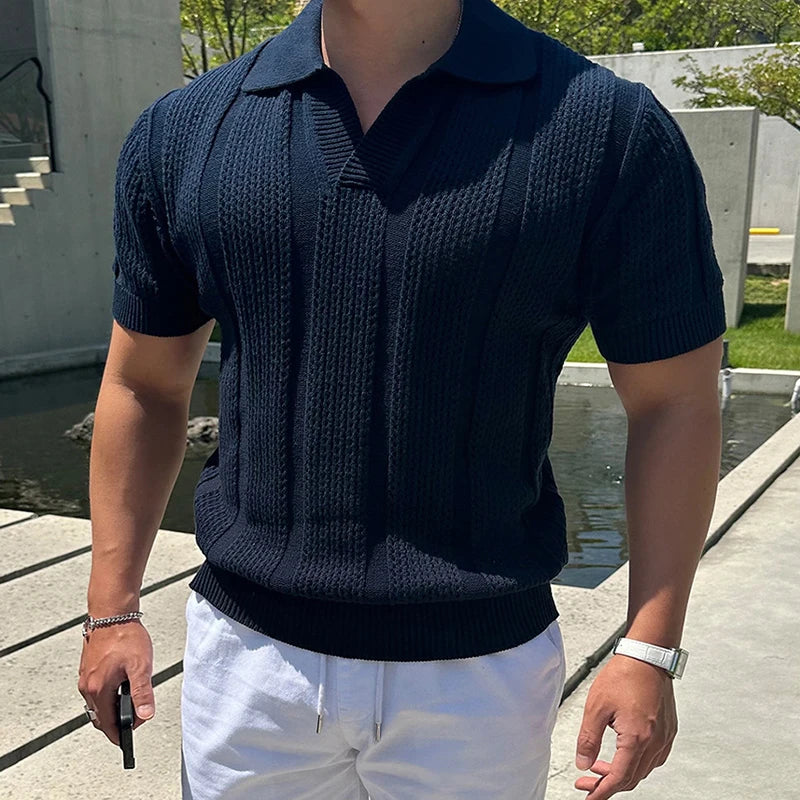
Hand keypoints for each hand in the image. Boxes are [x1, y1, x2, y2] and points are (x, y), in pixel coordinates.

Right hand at [77, 620, 155, 745]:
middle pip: (101, 716)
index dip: (121, 733)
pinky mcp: (88, 669)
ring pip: (98, 703)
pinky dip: (109, 694)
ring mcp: (86, 677)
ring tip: (133, 698)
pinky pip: (97, 690)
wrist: (112, 613)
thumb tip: (145, 714)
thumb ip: (143, 693)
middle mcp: (87, 686)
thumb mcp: (140, 666)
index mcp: (98, 689)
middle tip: (137, 715)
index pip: (106, 724)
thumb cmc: (126, 636)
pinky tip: (124, 684)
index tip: (131, 736)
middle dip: (118, 720)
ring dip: (114, 706)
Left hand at [573, 654, 677, 798]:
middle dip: (607, 784)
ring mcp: (665, 737)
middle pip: (631, 777)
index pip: (618, 777)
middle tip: (586, 782)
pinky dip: (636, 762)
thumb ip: (588, 738)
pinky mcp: (668, 730)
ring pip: (643, 769)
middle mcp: (655, 742)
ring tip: (598, 767)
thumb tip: (583, 763)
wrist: (648, 656)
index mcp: (637, 738)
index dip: (602, 791)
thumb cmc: (624, 675)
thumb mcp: (596, 706)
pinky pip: (653, 758)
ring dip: (621, 773)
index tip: (590, 798)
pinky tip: (622, 755)